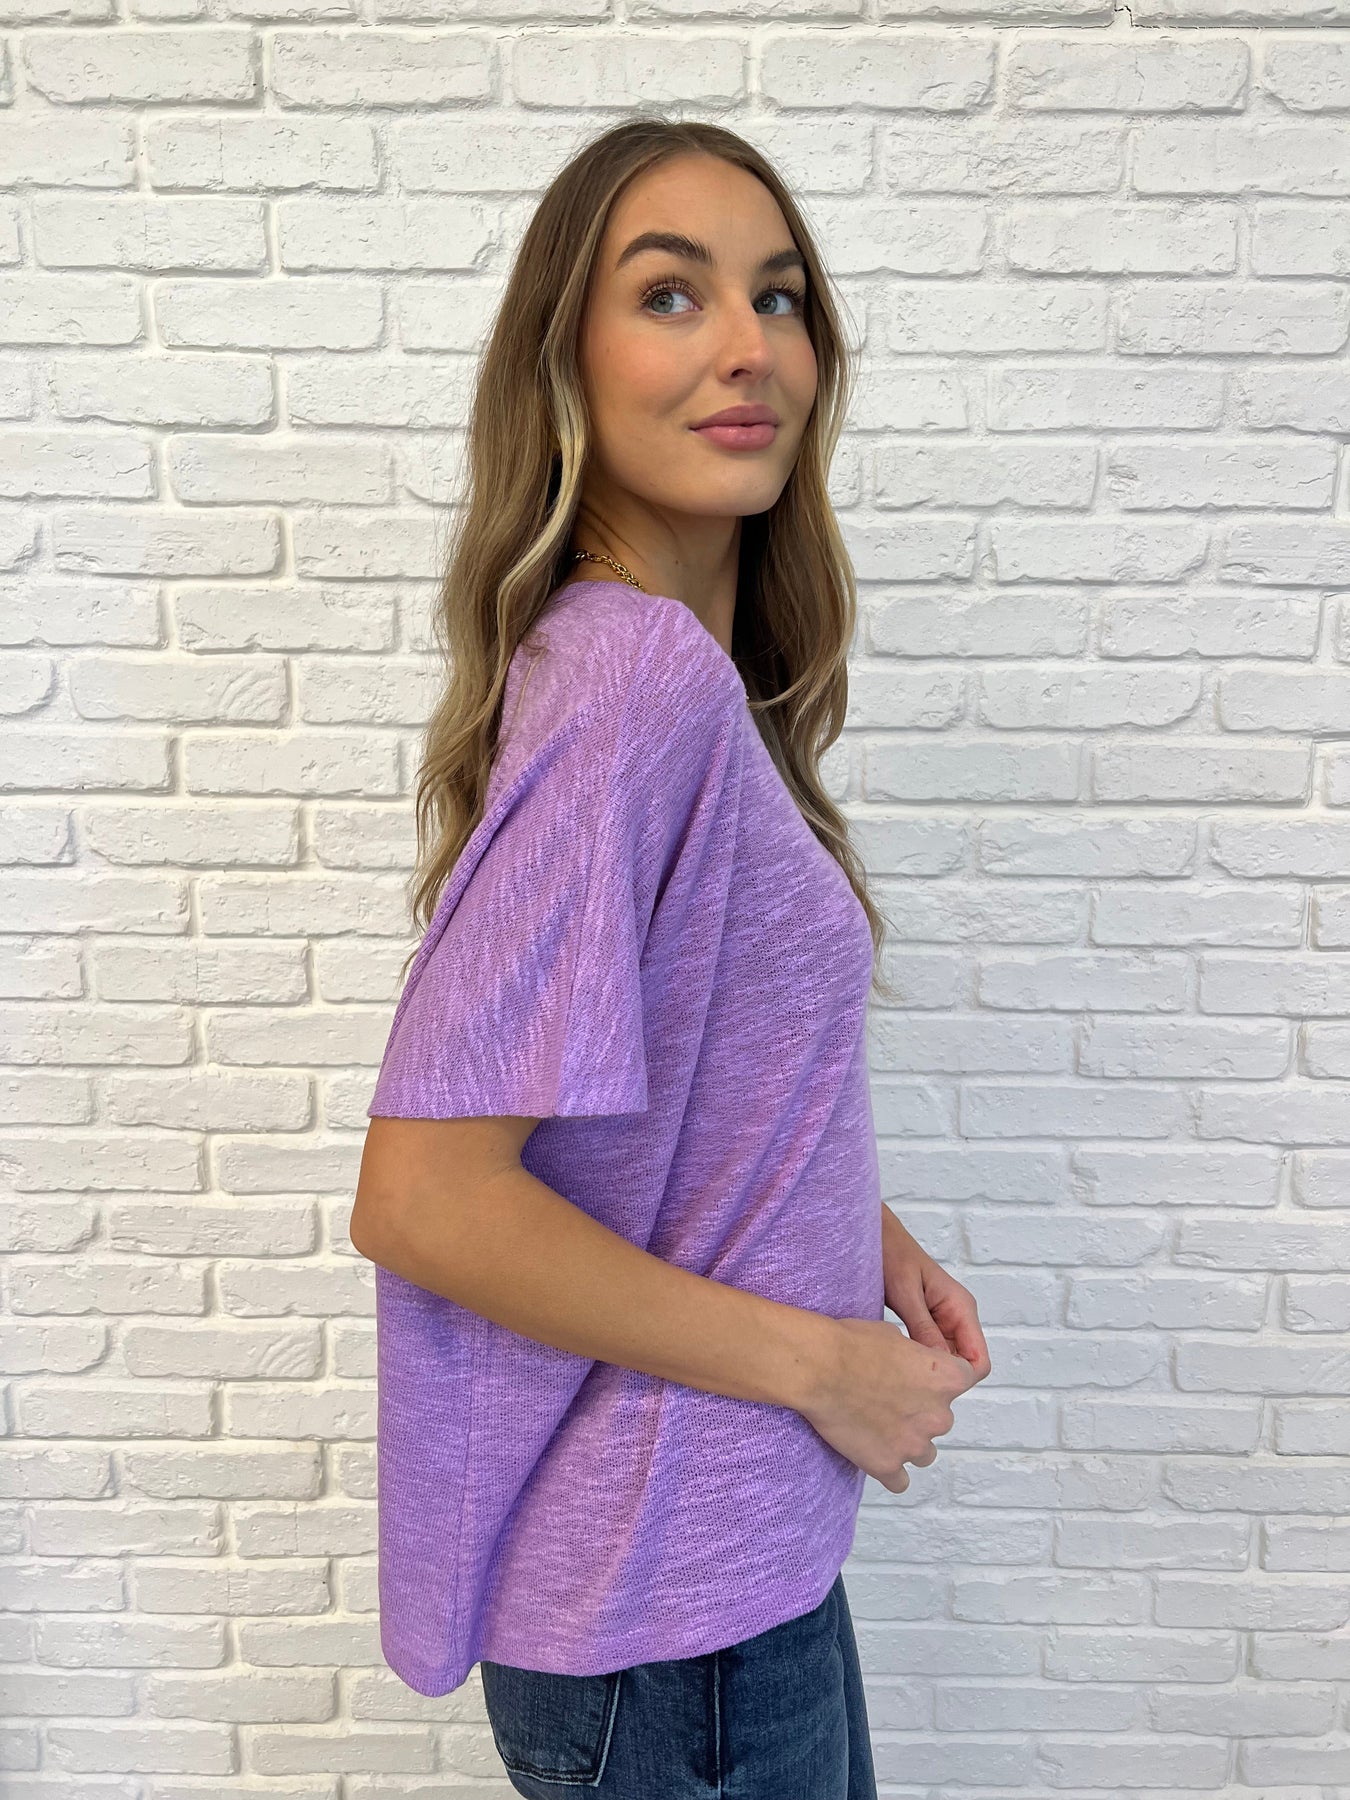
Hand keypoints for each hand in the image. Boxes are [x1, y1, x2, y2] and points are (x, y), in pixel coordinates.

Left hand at [881, 1209, 991, 1380]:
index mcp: (961, 1307)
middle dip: (943, 1378)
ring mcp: (944, 1320)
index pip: (979, 1360)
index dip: (961, 1379)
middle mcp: (958, 1316)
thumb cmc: (890, 1254)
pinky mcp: (927, 1322)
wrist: (874, 1235)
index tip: (930, 1385)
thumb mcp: (905, 1293)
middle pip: (964, 1364)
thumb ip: (924, 1327)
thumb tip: (941, 1366)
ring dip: (930, 1370)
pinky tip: (895, 1362)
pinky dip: (918, 1359)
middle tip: (909, 1384)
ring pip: (947, 1360)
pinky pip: (931, 1350)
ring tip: (900, 1375)